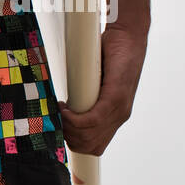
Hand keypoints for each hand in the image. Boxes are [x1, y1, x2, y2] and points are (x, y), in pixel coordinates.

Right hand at [58, 26, 146, 156]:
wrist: (126, 38)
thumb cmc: (109, 58)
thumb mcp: (94, 85)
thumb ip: (85, 99)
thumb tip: (62, 109)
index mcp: (115, 117)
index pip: (94, 146)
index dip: (75, 144)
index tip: (61, 130)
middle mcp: (119, 116)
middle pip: (90, 146)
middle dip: (69, 137)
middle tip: (58, 119)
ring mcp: (120, 108)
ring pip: (90, 136)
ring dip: (70, 128)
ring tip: (61, 112)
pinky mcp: (117, 97)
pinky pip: (94, 120)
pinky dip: (75, 118)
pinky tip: (65, 107)